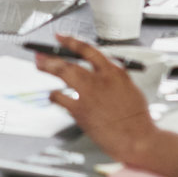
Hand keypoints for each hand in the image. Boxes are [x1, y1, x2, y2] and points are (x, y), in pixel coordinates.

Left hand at [33, 34, 158, 164]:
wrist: (137, 139)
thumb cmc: (136, 117)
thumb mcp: (129, 87)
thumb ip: (112, 76)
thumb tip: (97, 70)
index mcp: (114, 71)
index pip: (88, 49)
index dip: (70, 41)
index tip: (60, 37)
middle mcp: (100, 79)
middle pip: (70, 60)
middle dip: (51, 55)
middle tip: (41, 53)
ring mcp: (88, 94)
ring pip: (62, 73)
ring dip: (48, 68)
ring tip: (40, 65)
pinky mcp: (80, 110)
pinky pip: (60, 98)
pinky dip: (54, 95)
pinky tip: (53, 95)